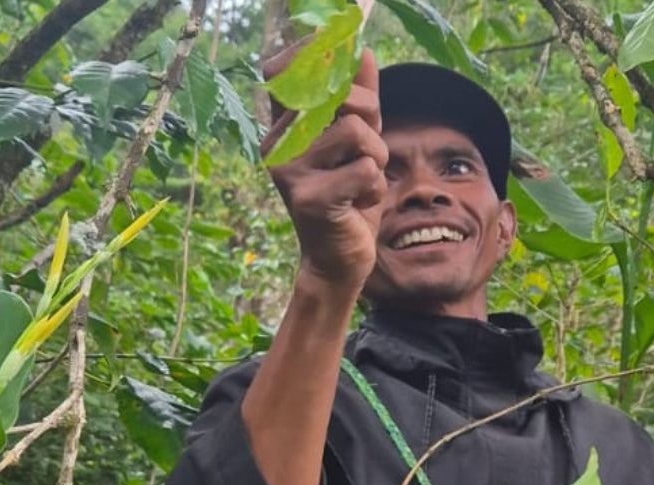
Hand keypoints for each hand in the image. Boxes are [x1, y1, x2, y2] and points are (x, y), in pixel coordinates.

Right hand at [262, 46, 386, 294]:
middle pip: (339, 96)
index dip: (320, 60)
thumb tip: (364, 53)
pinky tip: (359, 203)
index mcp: (282, 127)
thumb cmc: (348, 199)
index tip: (347, 80)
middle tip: (367, 151)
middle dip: (370, 118)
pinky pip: (365, 171)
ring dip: (377, 158)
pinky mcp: (309, 200)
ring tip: (363, 181)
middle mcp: (276, 144)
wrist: (338, 262)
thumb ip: (360, 101)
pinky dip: (375, 187)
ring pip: (358, 133)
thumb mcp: (358, 145)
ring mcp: (289, 172)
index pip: (289, 70)